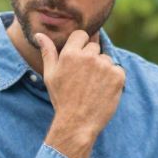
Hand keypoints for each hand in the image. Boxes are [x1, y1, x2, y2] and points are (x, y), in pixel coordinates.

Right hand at [40, 29, 125, 157]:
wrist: (78, 123)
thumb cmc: (62, 99)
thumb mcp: (50, 75)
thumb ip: (48, 52)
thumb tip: (39, 34)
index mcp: (70, 53)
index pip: (82, 35)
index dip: (81, 45)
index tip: (80, 60)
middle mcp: (88, 56)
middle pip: (95, 47)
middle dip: (91, 59)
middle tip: (85, 79)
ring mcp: (104, 65)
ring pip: (106, 59)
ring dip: (103, 69)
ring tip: (93, 87)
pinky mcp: (117, 76)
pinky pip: (118, 70)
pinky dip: (113, 79)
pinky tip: (103, 91)